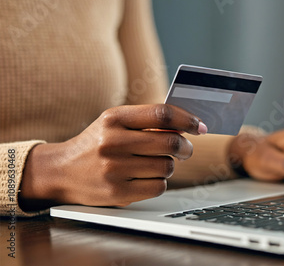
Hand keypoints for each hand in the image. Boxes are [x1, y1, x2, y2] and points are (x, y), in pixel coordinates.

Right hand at [19, 104, 206, 210]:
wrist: (60, 171)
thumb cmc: (96, 144)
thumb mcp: (114, 123)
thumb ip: (147, 122)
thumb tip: (187, 127)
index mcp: (114, 118)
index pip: (162, 114)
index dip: (187, 119)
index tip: (199, 126)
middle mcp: (112, 142)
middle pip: (170, 143)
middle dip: (185, 147)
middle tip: (185, 150)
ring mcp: (114, 169)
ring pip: (167, 167)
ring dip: (169, 166)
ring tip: (155, 164)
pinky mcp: (117, 193)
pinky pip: (158, 187)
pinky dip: (159, 183)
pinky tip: (145, 178)